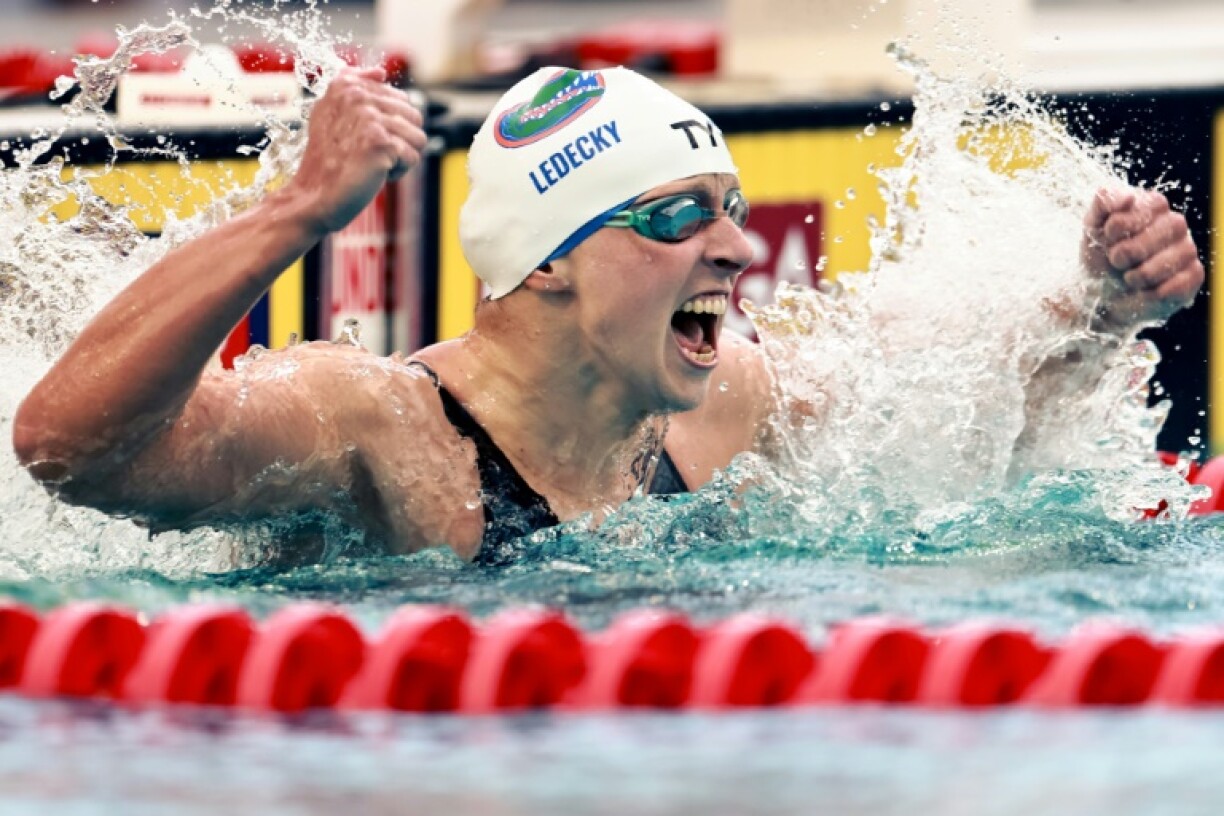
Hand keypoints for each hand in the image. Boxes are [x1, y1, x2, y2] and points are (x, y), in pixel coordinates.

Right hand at [287, 67, 426, 235]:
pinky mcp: (380, 142)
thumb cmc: (327, 162)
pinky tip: (372, 175)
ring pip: (418, 138)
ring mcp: (369, 118)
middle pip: (414, 117)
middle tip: (367, 155)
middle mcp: (356, 95)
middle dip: (399, 142)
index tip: (361, 139)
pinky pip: (413, 157)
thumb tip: (380, 71)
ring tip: (370, 164)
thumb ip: (353, 88)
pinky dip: (397, 173)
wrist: (313, 197)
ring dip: (400, 158)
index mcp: (345, 85)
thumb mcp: (330, 114)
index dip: (390, 126)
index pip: (401, 100)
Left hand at [1081, 188, 1203, 332]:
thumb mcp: (1092, 226)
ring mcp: (1187, 249)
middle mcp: (1176, 224)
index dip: (1117, 228)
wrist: (1102, 295)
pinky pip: (1174, 287)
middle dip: (1125, 255)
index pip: (1140, 210)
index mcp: (1153, 206)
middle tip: (1117, 261)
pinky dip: (1149, 294)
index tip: (1107, 237)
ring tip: (1130, 277)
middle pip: (1154, 238)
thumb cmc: (1101, 256)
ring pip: (1164, 264)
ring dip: (1136, 277)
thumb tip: (1128, 197)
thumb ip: (1103, 202)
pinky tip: (1145, 290)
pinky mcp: (1193, 276)